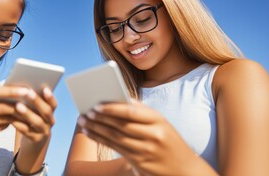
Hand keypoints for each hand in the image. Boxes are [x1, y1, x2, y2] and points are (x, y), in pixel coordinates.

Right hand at [0, 84, 26, 149]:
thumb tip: (18, 93)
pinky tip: (13, 122)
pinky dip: (8, 124)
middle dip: (18, 106)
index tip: (26, 90)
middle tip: (32, 104)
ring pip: (2, 118)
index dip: (11, 91)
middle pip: (1, 106)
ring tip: (27, 113)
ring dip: (15, 116)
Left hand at [11, 87, 56, 142]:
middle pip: (46, 111)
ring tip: (18, 105)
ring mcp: (44, 132)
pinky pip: (27, 132)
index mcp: (51, 112)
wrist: (36, 140)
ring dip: (28, 113)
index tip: (45, 88)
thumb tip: (23, 87)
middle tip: (29, 92)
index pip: (54, 104)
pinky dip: (20, 125)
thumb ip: (32, 101)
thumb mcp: (35, 111)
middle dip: (37, 101)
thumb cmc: (32, 118)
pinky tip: (12, 120)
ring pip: (37, 122)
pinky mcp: (36, 140)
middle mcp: (50, 122)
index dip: (50, 97)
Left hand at [78, 101, 198, 175]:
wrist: (185, 170)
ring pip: (116, 138)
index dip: (112, 108)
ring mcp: (147, 150)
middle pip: (120, 125)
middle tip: (85, 113)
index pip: (131, 112)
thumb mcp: (161, 123)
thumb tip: (119, 99)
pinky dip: (102, 140)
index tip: (96, 105)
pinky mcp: (141, 163)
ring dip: (97, 129)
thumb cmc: (168, 141)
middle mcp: (153, 135)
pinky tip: (92, 133)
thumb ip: (142, 111)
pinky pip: (117, 149)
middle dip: (100, 118)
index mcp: (158, 120)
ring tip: (83, 122)